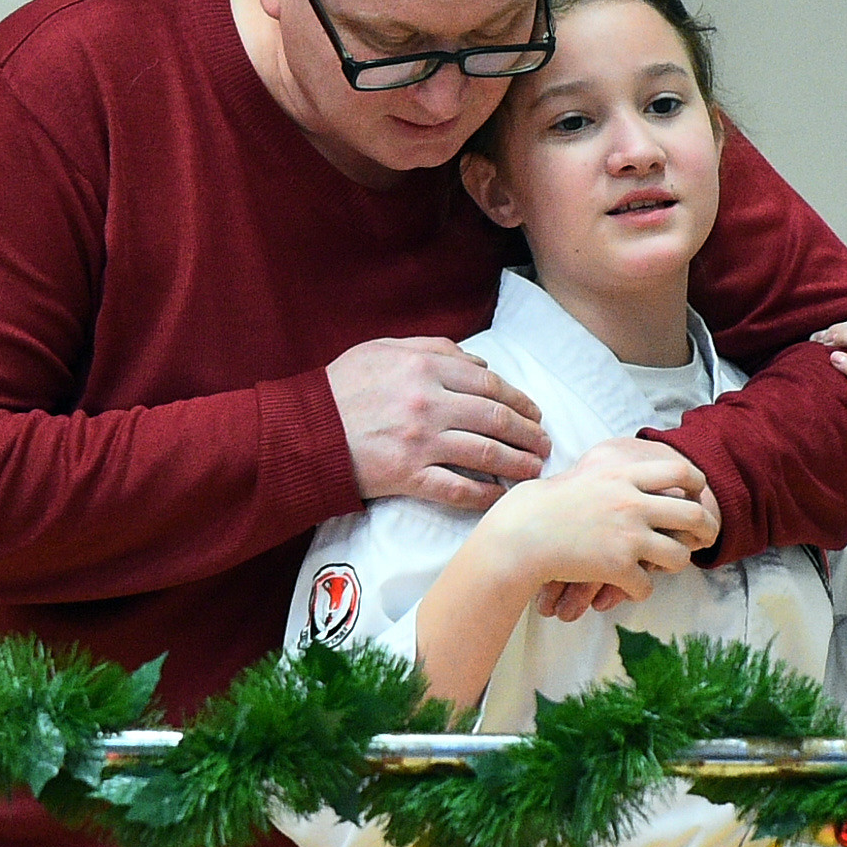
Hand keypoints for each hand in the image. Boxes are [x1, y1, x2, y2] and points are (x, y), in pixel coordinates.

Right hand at [326, 337, 548, 508]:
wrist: (302, 431)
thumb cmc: (340, 388)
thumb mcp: (382, 350)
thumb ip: (433, 349)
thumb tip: (478, 363)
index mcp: (425, 367)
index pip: (490, 384)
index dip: (520, 399)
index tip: (534, 412)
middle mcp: (429, 402)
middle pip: (497, 418)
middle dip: (529, 432)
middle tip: (545, 442)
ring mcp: (421, 441)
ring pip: (487, 453)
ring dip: (518, 463)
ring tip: (535, 469)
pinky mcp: (409, 475)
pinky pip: (459, 488)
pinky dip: (486, 495)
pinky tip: (501, 497)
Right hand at [534, 439, 720, 617]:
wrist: (518, 535)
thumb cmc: (536, 506)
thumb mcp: (577, 477)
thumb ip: (604, 476)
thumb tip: (616, 471)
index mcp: (622, 476)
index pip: (681, 470)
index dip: (696, 484)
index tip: (695, 495)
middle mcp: (632, 503)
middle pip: (693, 515)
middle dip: (706, 530)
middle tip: (704, 538)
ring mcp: (627, 536)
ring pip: (679, 556)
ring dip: (674, 564)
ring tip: (660, 566)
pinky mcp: (618, 566)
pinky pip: (647, 586)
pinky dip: (638, 590)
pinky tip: (625, 586)